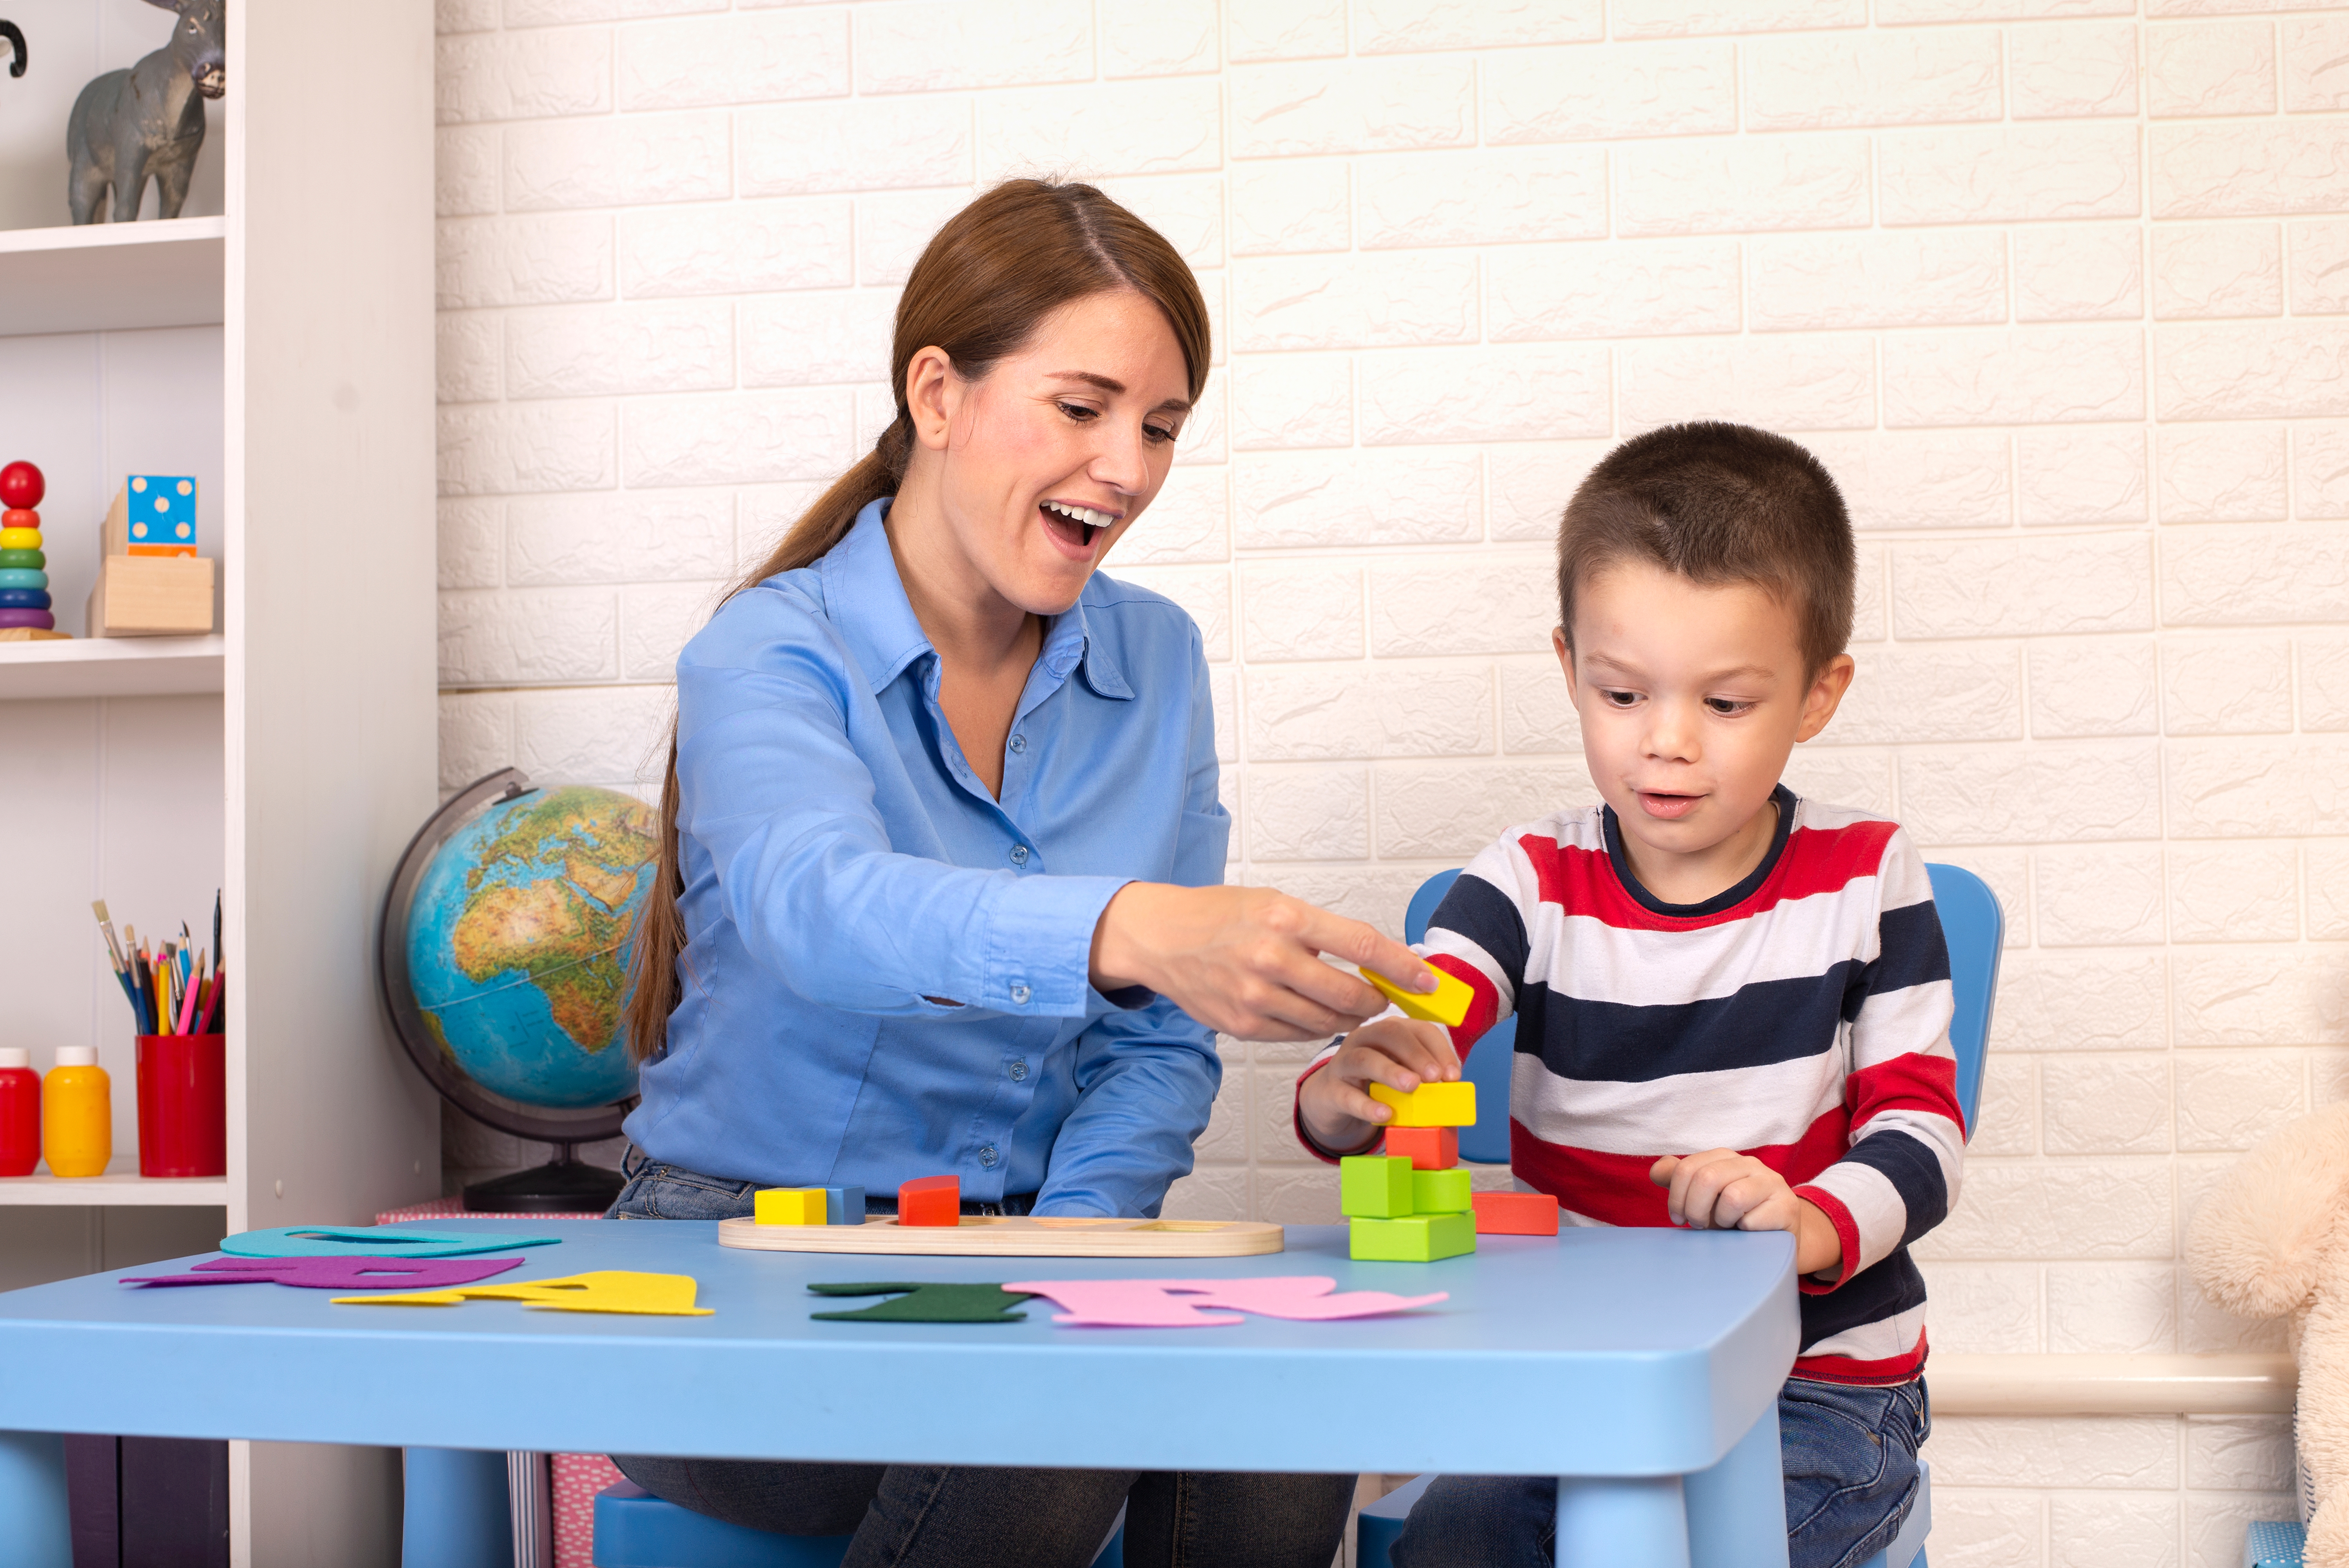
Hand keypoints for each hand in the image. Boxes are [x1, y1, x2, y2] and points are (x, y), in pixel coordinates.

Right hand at [1090, 883, 1437, 1041]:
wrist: (1162, 939)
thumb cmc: (1222, 916)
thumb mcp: (1275, 903)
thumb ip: (1321, 931)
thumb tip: (1373, 958)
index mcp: (1285, 918)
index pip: (1361, 945)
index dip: (1401, 967)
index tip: (1427, 981)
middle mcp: (1271, 959)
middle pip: (1349, 994)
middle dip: (1376, 1000)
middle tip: (1383, 996)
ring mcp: (1255, 998)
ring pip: (1327, 1022)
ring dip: (1349, 1017)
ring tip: (1352, 1005)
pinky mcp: (1243, 1026)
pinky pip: (1298, 1035)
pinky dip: (1316, 1028)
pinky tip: (1314, 1013)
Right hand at [1297, 1017, 1460, 1153]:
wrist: (1332, 1102)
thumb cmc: (1375, 1086)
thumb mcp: (1402, 1078)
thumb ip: (1425, 1082)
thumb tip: (1455, 1097)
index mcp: (1389, 1032)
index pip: (1418, 1029)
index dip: (1439, 1049)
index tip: (1453, 1075)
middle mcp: (1365, 1039)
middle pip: (1390, 1033)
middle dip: (1416, 1053)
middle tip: (1434, 1077)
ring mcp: (1344, 1062)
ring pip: (1365, 1058)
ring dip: (1391, 1071)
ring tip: (1411, 1086)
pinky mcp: (1330, 1090)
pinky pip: (1347, 1095)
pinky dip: (1367, 1105)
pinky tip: (1385, 1114)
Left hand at [1649, 1150, 1842, 1276]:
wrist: (1776, 1238)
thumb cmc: (1734, 1216)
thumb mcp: (1703, 1198)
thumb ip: (1678, 1180)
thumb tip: (1656, 1171)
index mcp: (1724, 1158)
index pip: (1687, 1168)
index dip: (1676, 1197)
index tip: (1678, 1218)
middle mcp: (1749, 1164)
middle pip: (1707, 1178)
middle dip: (1695, 1209)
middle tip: (1699, 1225)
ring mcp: (1771, 1183)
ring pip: (1733, 1197)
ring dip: (1722, 1220)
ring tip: (1726, 1226)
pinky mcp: (1787, 1206)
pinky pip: (1753, 1219)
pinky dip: (1743, 1232)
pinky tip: (1747, 1233)